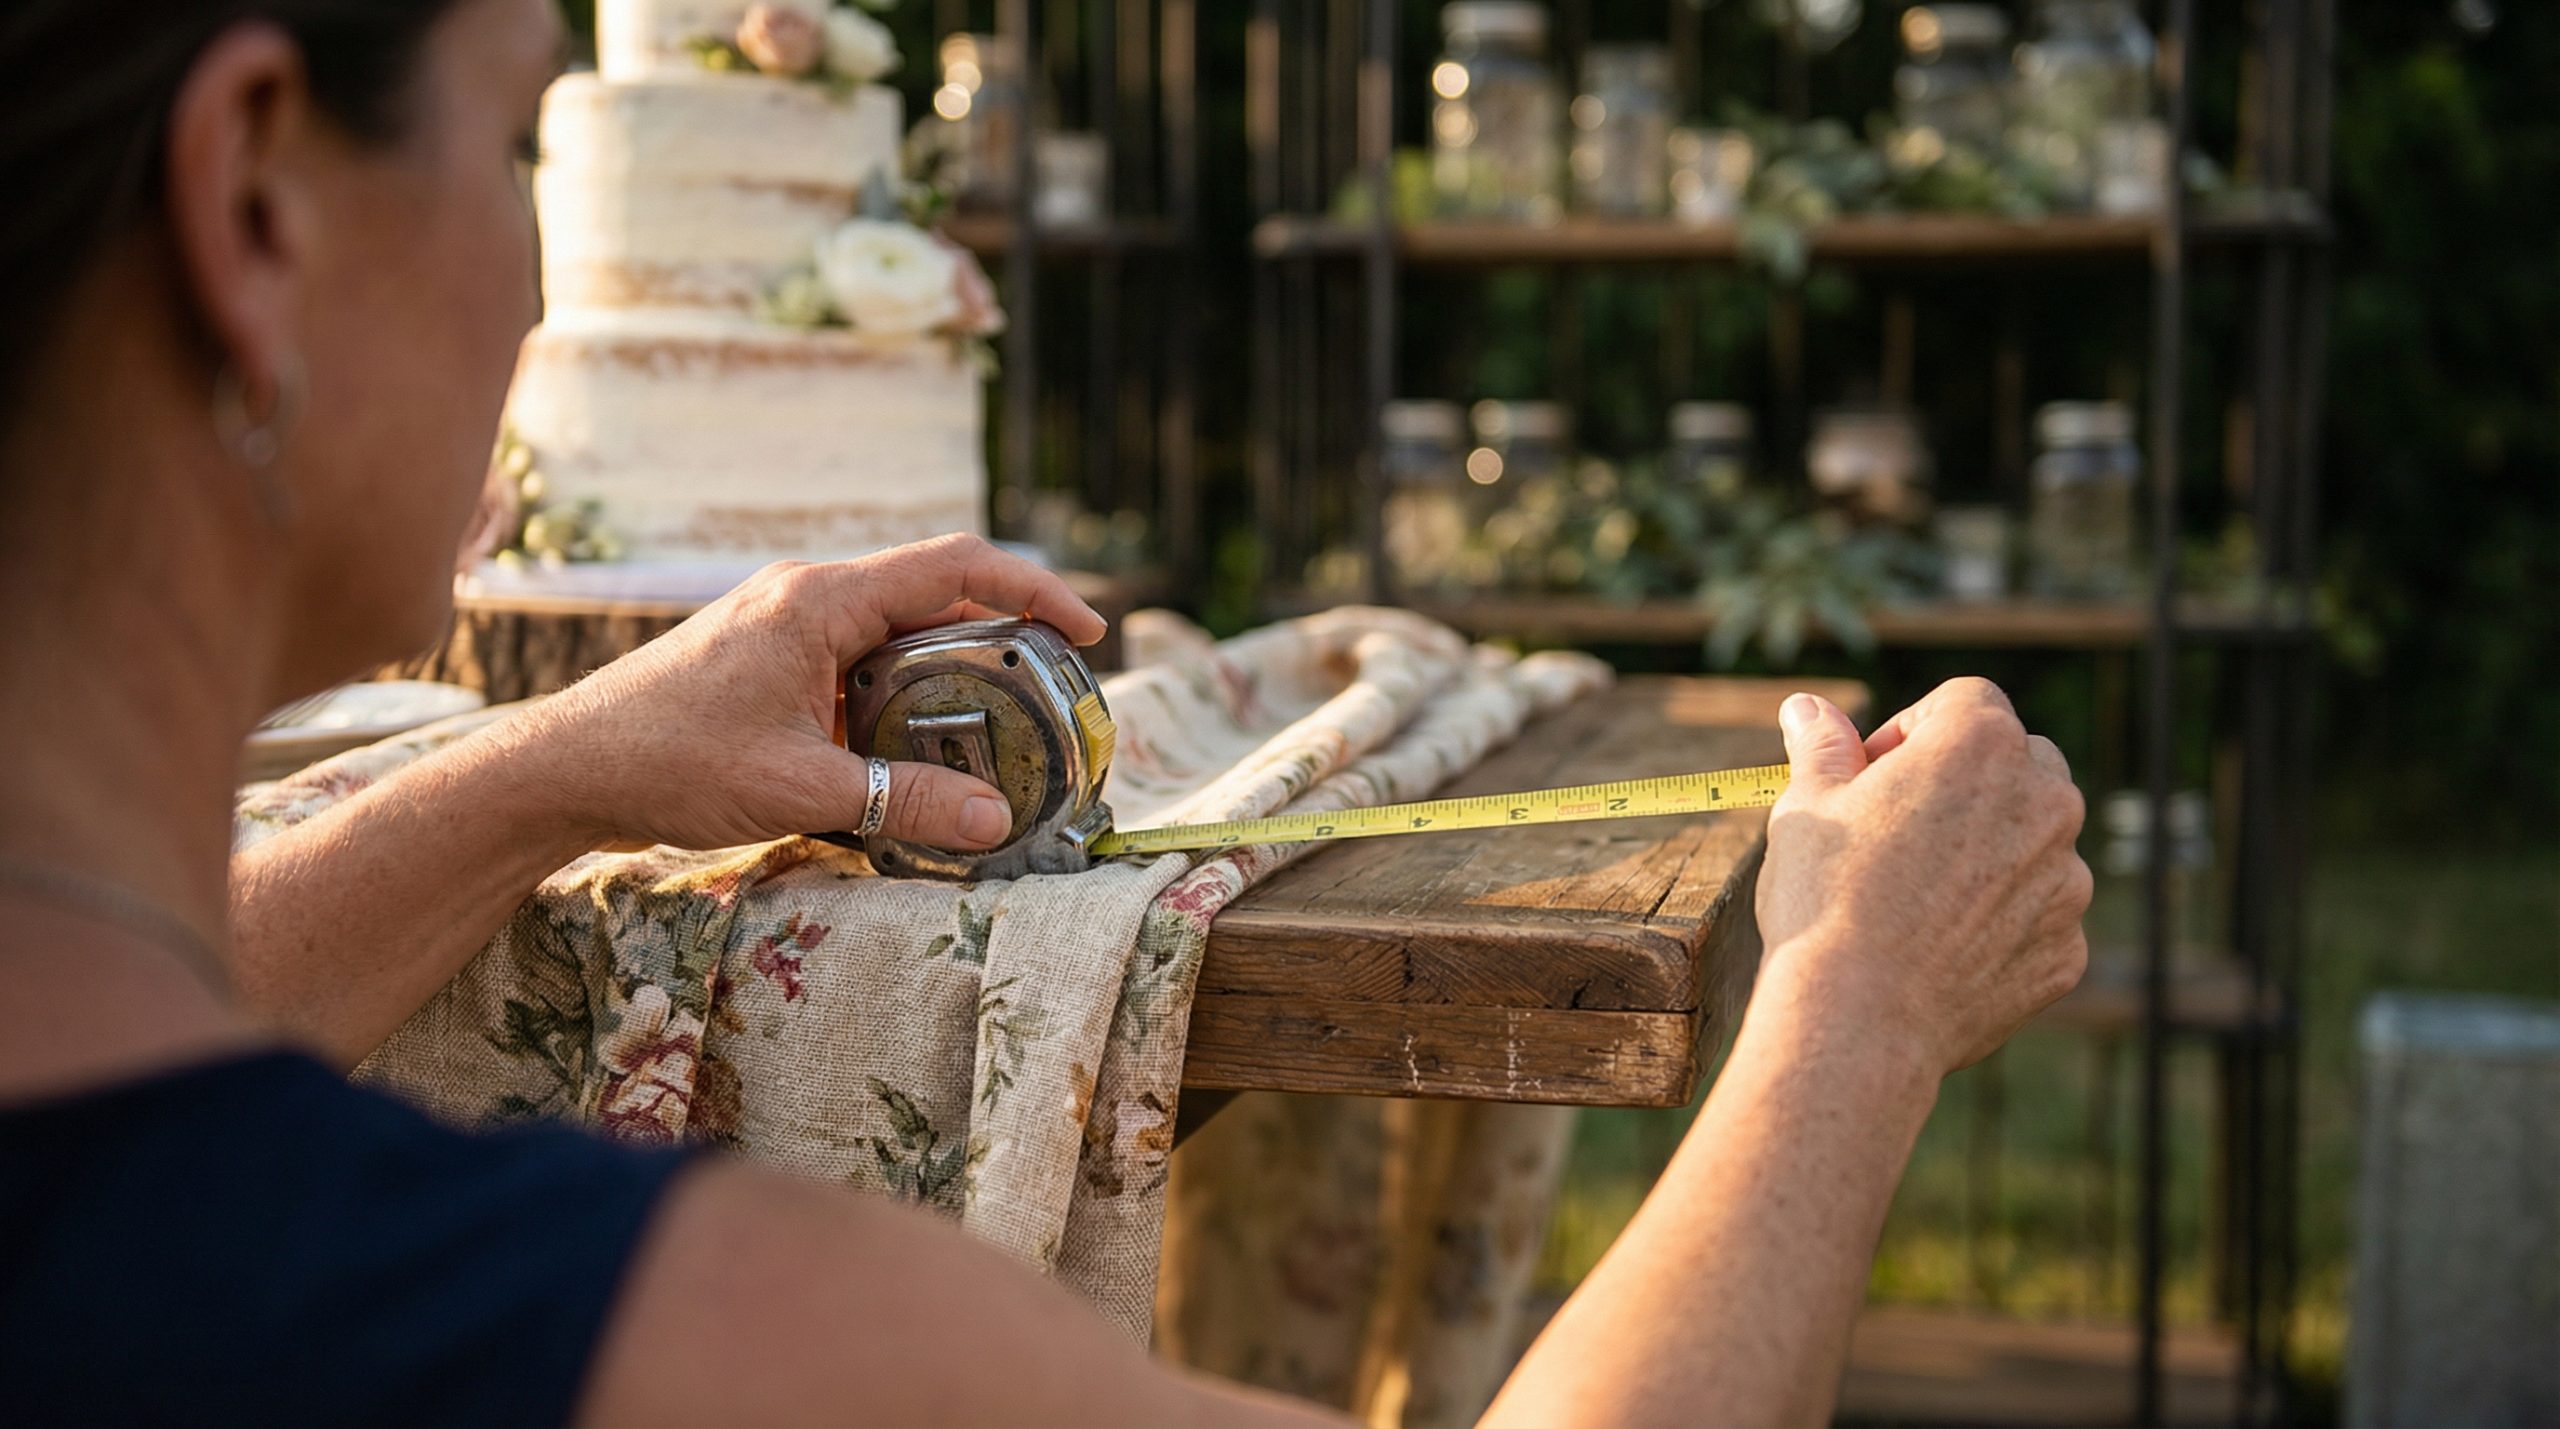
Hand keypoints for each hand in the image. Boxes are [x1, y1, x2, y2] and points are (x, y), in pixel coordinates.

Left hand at [522, 535, 1106, 853]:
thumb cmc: (668, 763)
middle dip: (1000, 644)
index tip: (1085, 632)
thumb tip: (997, 822)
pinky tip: (914, 752)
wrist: (562, 769)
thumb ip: (904, 801)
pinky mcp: (768, 659)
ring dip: (949, 675)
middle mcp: (807, 596)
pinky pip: (858, 660)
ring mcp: (784, 624)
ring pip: (896, 633)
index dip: (1034, 590)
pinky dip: (902, 695)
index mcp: (822, 600)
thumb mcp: (801, 789)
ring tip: (995, 735)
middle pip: (934, 598)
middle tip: (1049, 699)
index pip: (956, 566)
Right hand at [1751, 678, 2090, 1078]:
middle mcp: (2046, 801)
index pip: (1964, 702)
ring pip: (2034, 844)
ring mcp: (2067, 880)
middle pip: (2017, 764)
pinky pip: (2037, 917)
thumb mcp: (1807, 804)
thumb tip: (1808, 706)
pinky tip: (1938, 948)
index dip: (1912, 732)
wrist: (1859, 1018)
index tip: (1872, 776)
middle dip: (1967, 784)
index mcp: (1982, 745)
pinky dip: (2000, 924)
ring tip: (1915, 899)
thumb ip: (1822, 746)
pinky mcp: (2067, 948)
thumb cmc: (1825, 898)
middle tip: (1899, 829)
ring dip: (1988, 855)